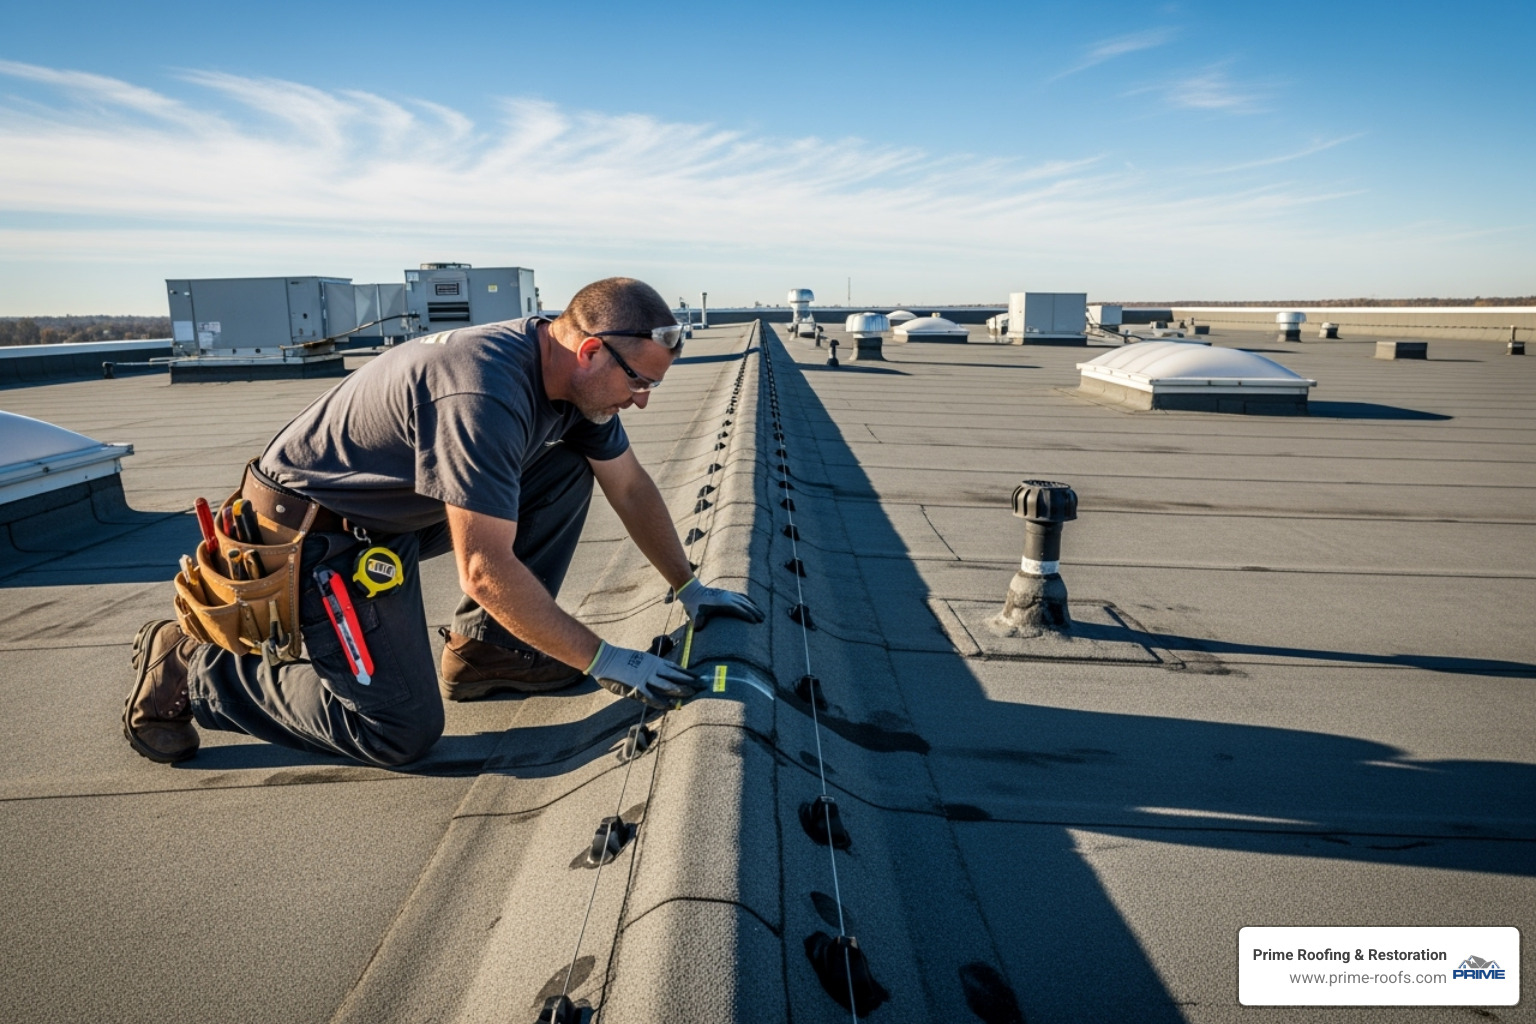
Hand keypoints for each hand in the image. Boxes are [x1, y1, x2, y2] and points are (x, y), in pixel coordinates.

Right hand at [587, 641, 704, 709]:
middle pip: (676, 676)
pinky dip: (662, 702)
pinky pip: (652, 697)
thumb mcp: (639, 659)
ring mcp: (646, 677)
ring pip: (668, 685)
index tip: (698, 677)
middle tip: (703, 685)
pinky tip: (670, 706)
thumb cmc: (620, 659)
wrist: (605, 658)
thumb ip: (650, 666)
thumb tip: (659, 672)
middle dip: (690, 681)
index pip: (676, 668)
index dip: (688, 673)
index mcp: (654, 661)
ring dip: (681, 690)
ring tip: (692, 693)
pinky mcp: (637, 687)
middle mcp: (653, 668)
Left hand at [675, 578, 764, 630]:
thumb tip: (698, 629)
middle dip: (754, 612)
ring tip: (762, 615)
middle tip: (762, 620)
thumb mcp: (695, 615)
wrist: (692, 592)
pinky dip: (749, 601)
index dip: (746, 615)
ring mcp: (728, 594)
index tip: (754, 621)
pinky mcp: (728, 593)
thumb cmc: (694, 606)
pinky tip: (754, 605)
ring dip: (754, 607)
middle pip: (744, 604)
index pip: (738, 609)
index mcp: (722, 603)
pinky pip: (742, 597)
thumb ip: (697, 622)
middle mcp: (727, 598)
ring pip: (745, 600)